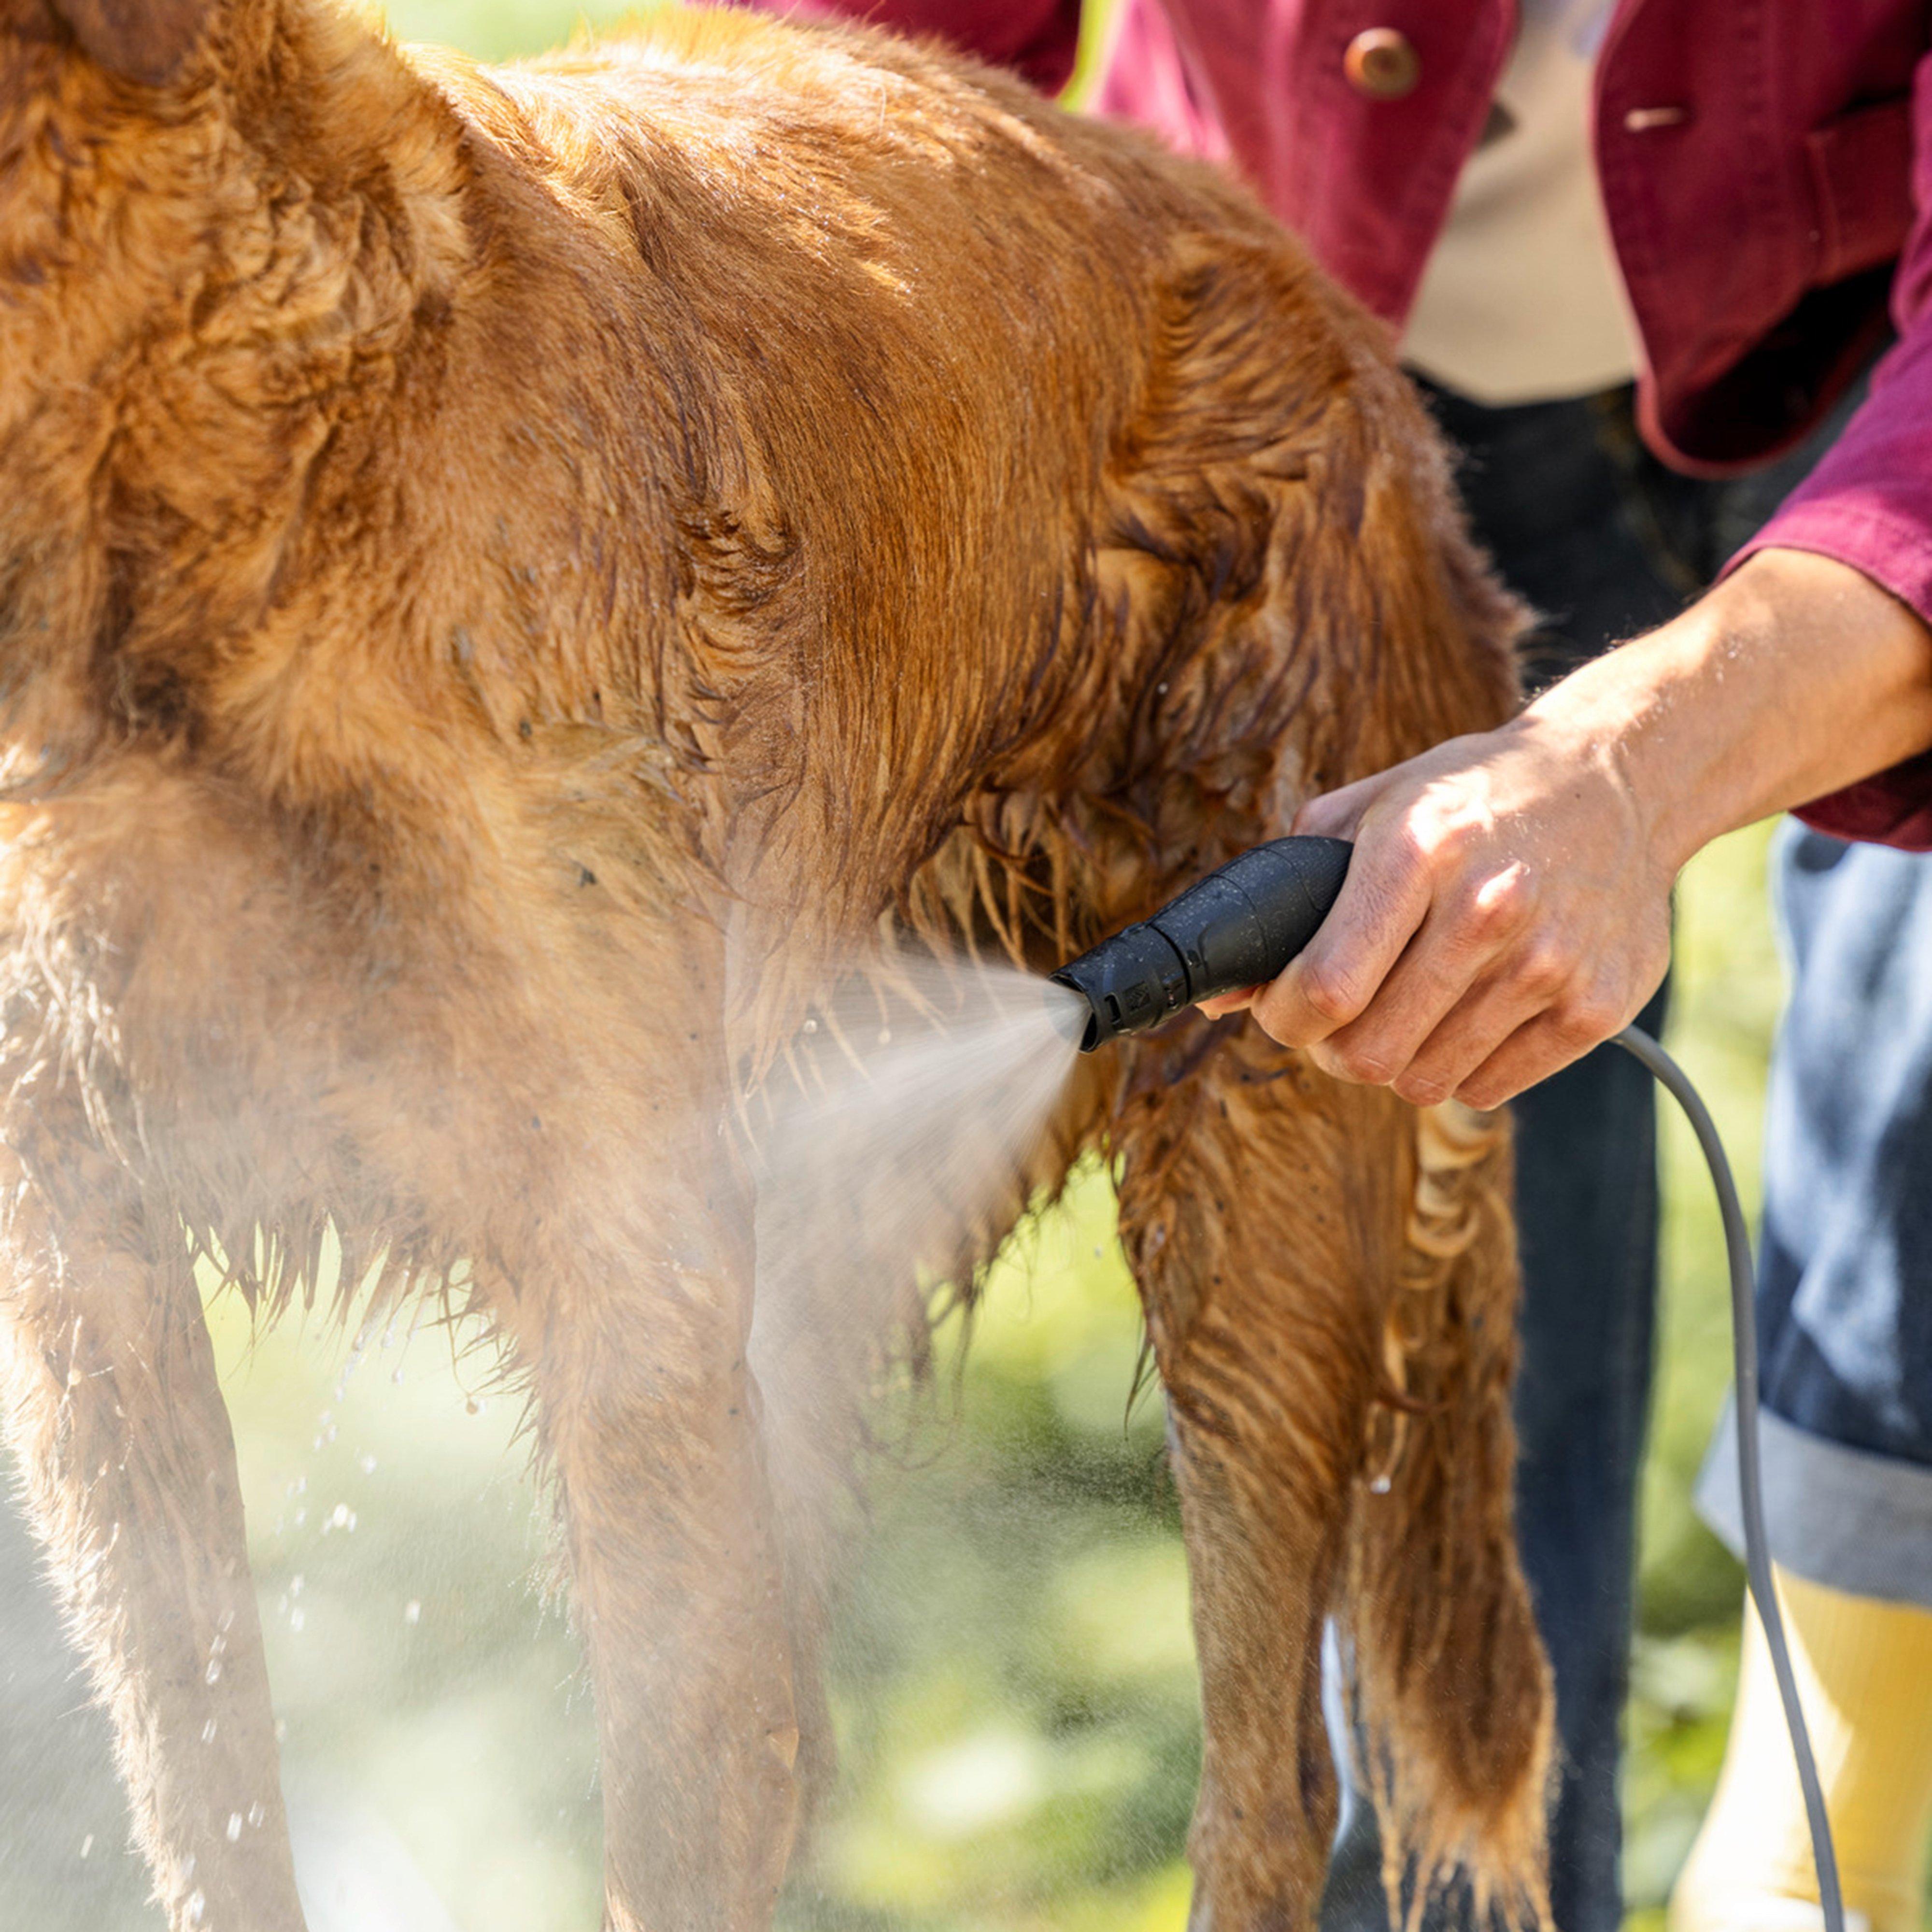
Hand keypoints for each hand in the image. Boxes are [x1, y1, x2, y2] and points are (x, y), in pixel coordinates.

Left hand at [1201, 712, 1670, 1105]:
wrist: (1617, 775)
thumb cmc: (1474, 796)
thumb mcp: (1373, 809)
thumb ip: (1289, 891)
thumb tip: (1219, 995)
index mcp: (1418, 851)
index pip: (1324, 989)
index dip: (1283, 1020)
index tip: (1283, 1011)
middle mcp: (1486, 907)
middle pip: (1368, 1053)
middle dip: (1334, 1049)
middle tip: (1345, 1019)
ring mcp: (1549, 962)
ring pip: (1425, 1082)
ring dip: (1399, 1061)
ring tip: (1411, 1010)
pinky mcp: (1598, 1006)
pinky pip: (1489, 1089)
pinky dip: (1464, 1069)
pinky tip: (1471, 1014)